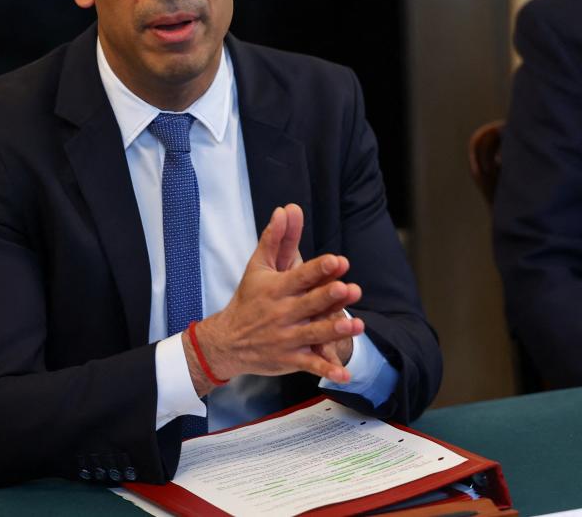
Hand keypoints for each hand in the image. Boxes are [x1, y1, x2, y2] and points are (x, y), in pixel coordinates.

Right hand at [264, 211, 355, 373]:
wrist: (227, 342)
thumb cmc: (248, 299)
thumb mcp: (258, 267)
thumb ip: (276, 238)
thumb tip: (287, 208)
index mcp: (277, 289)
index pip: (300, 276)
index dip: (319, 269)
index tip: (338, 261)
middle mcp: (282, 314)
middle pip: (310, 304)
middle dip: (330, 297)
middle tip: (350, 289)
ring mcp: (286, 338)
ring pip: (314, 334)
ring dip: (334, 331)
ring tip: (355, 324)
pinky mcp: (290, 359)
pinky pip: (311, 365)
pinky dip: (327, 370)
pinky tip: (345, 374)